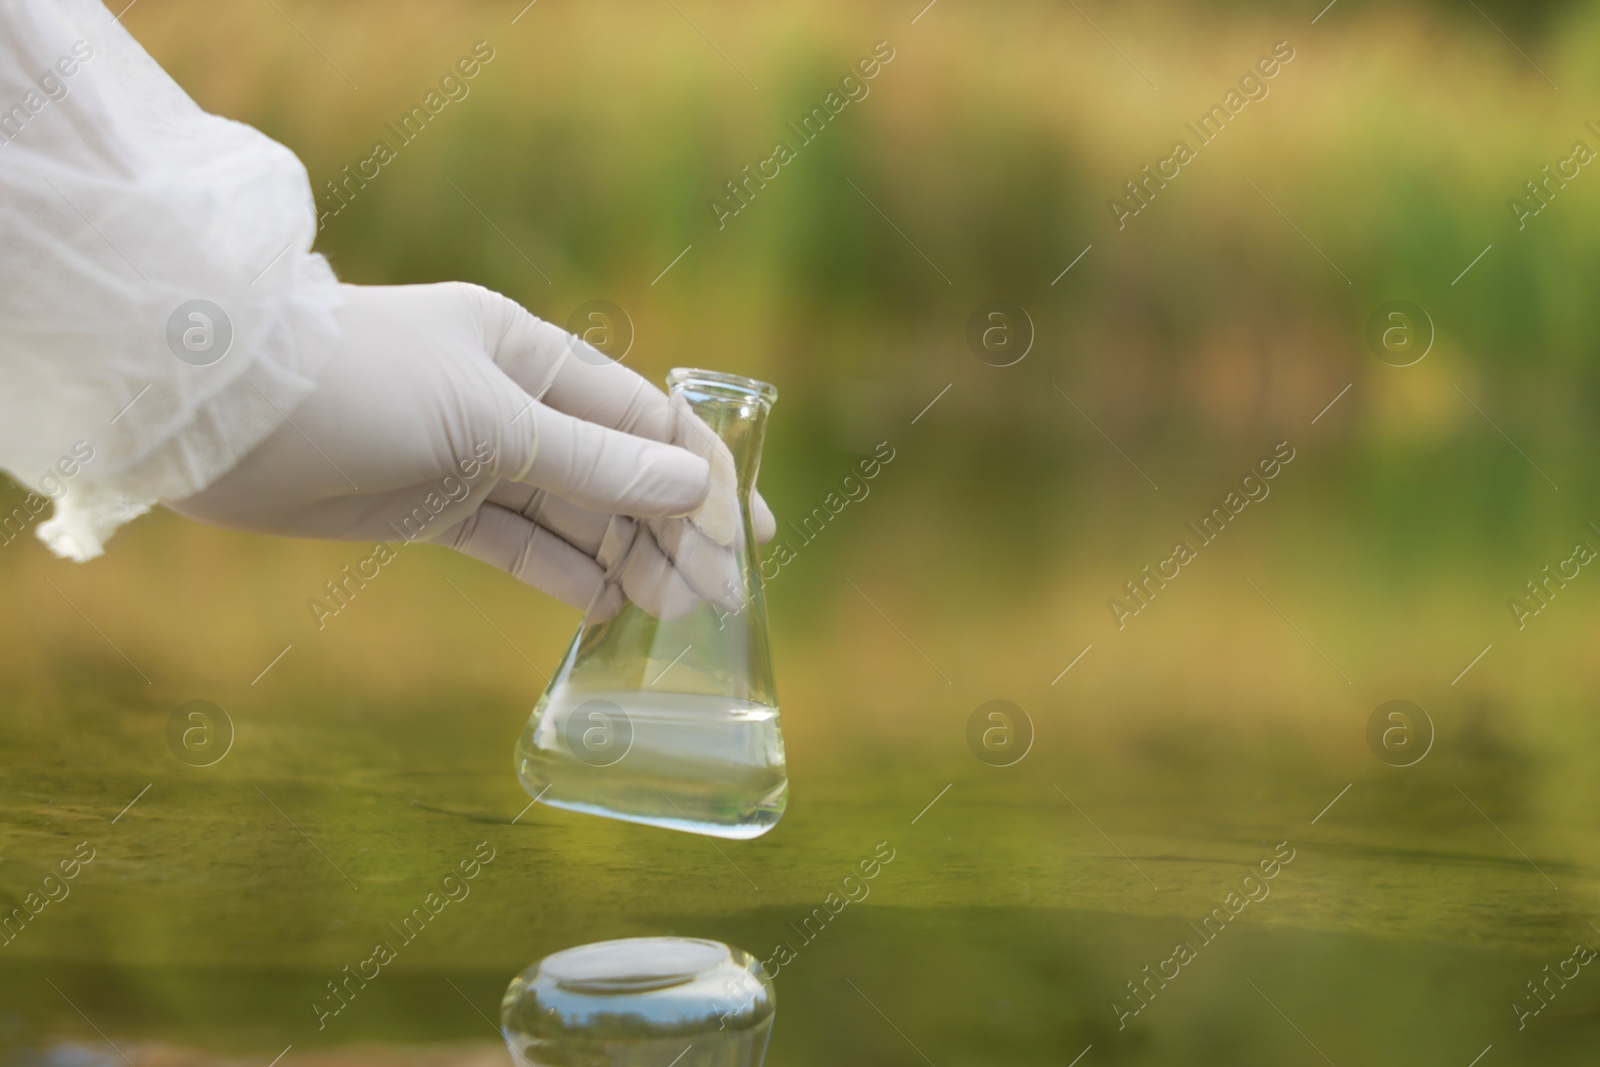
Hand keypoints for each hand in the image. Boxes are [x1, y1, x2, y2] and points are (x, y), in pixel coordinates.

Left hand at [167, 282, 774, 613]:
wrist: (219, 413)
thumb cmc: (360, 386)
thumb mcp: (491, 420)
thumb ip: (593, 459)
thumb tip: (692, 484)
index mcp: (533, 352)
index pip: (645, 418)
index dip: (701, 478)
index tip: (745, 540)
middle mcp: (512, 400)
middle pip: (617, 471)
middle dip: (672, 532)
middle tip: (722, 601)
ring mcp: (473, 454)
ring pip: (573, 513)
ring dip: (625, 560)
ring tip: (676, 615)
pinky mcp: (432, 504)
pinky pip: (516, 542)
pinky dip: (559, 573)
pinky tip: (605, 608)